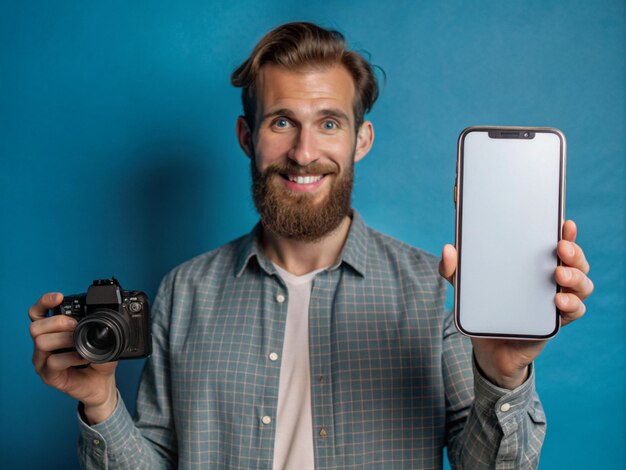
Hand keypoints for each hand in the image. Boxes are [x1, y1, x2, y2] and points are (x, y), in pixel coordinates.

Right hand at [29, 293, 118, 423]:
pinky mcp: (49, 376)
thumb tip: (106, 320)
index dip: (44, 302)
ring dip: (64, 338)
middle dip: (57, 321)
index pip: (38, 313)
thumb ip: (100, 328)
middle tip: (75, 325)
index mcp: (53, 332)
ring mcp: (44, 361)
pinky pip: (53, 362)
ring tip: (79, 342)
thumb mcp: (102, 339)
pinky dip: (70, 357)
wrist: (102, 385)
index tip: (59, 297)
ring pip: (41, 342)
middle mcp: (44, 345)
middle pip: (35, 326)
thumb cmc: (99, 360)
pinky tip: (83, 358)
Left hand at [438, 220, 593, 388]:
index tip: (565, 222)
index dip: (565, 232)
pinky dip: (572, 304)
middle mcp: (550, 279)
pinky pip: (575, 311)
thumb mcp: (465, 286)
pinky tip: (559, 301)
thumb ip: (454, 269)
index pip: (555, 243)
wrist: (487, 348)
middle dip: (574, 252)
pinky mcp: (555, 321)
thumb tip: (448, 249)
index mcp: (533, 264)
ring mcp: (555, 299)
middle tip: (561, 247)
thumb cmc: (483, 308)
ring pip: (582, 284)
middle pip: (575, 261)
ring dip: (575, 276)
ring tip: (559, 275)